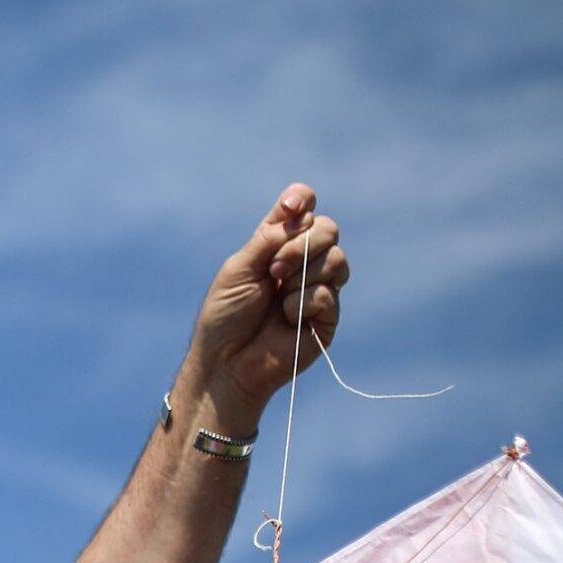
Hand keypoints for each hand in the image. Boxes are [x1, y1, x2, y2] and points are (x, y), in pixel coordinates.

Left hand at [187, 182, 349, 425]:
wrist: (227, 362)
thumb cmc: (225, 316)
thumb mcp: (239, 268)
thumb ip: (269, 239)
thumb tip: (302, 214)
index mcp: (276, 244)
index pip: (303, 208)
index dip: (302, 200)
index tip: (291, 207)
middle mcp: (301, 261)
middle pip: (328, 228)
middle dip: (302, 244)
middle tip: (273, 270)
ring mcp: (317, 287)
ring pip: (337, 259)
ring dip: (304, 273)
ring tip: (279, 296)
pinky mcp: (326, 316)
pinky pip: (329, 293)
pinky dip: (303, 303)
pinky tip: (286, 320)